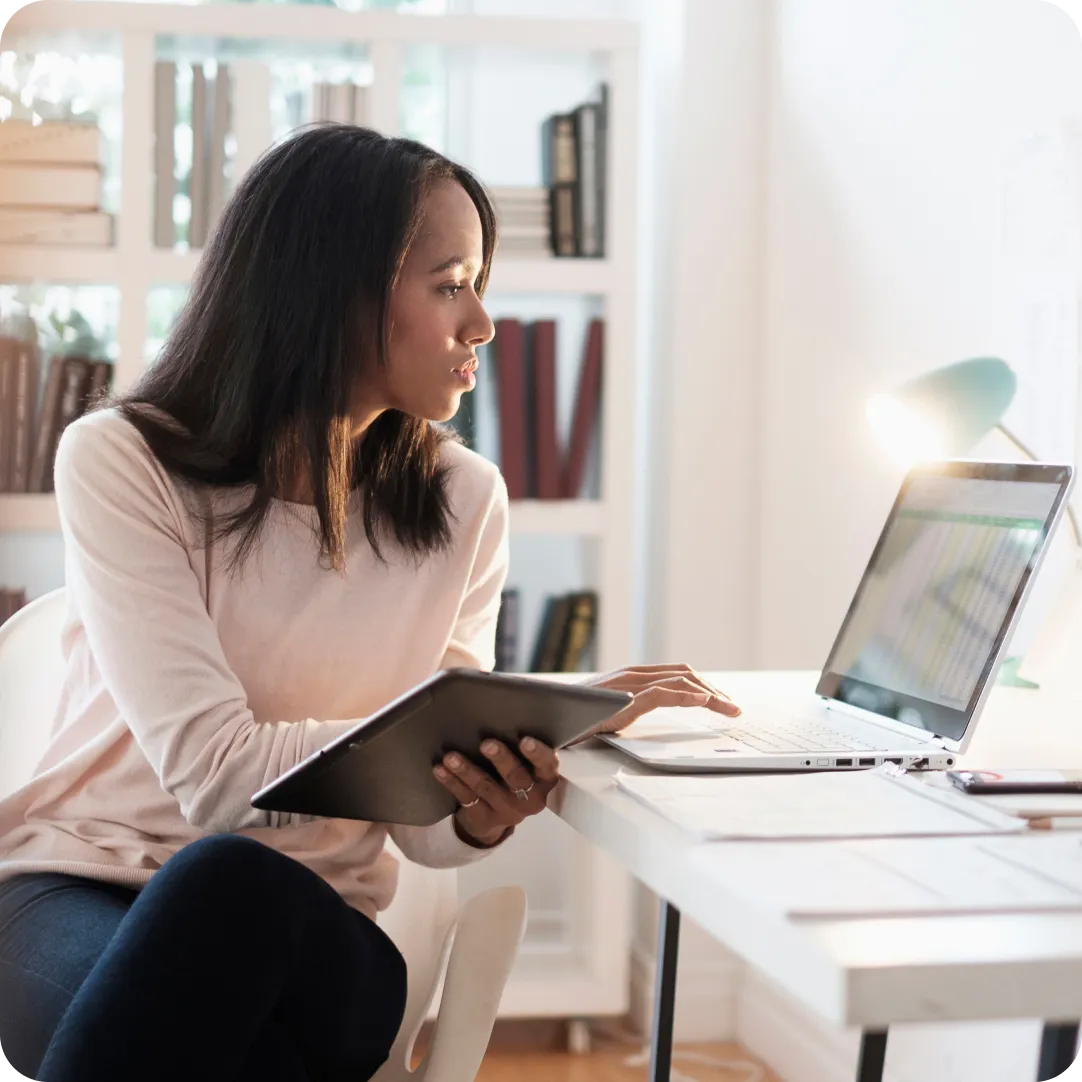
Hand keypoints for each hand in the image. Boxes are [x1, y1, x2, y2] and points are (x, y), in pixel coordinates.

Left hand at [433, 736, 559, 847]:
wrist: (497, 817)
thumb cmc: (514, 777)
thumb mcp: (527, 766)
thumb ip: (521, 745)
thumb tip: (502, 709)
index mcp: (545, 780)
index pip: (547, 766)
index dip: (538, 754)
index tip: (525, 741)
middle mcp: (530, 798)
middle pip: (516, 777)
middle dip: (501, 759)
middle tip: (486, 744)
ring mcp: (507, 811)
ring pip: (486, 787)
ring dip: (467, 770)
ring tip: (451, 757)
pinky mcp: (484, 818)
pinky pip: (466, 798)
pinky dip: (452, 782)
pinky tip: (441, 769)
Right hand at [568, 663, 739, 744]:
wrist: (544, 719)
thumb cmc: (572, 719)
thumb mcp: (608, 712)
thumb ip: (629, 709)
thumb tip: (644, 717)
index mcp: (631, 677)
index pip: (677, 675)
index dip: (705, 687)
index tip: (723, 703)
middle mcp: (632, 675)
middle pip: (686, 675)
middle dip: (715, 690)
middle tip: (734, 709)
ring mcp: (628, 685)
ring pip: (681, 681)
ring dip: (711, 695)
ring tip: (730, 709)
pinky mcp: (623, 699)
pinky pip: (663, 693)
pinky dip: (688, 697)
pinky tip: (705, 704)